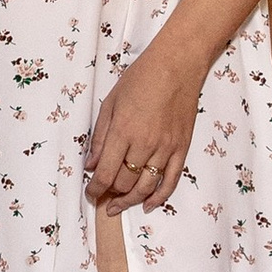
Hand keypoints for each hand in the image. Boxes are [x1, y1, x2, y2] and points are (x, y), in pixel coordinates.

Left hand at [86, 43, 204, 208]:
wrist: (177, 65)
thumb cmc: (140, 79)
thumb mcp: (110, 104)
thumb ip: (100, 138)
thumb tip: (91, 165)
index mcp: (123, 132)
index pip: (105, 173)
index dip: (95, 189)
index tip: (90, 194)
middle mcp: (144, 144)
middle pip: (124, 183)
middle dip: (110, 194)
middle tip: (103, 196)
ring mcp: (166, 148)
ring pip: (146, 186)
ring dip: (130, 201)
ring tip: (119, 206)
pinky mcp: (182, 148)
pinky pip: (170, 181)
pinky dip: (159, 197)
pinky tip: (148, 204)